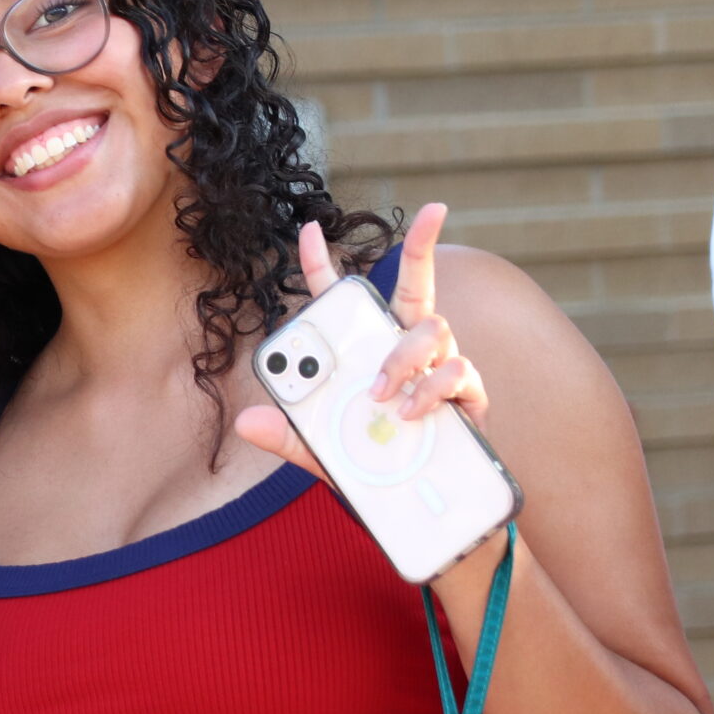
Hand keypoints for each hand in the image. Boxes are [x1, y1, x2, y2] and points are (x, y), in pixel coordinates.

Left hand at [236, 202, 489, 483]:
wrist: (413, 503)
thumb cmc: (368, 465)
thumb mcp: (318, 452)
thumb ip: (287, 435)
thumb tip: (246, 421)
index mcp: (365, 351)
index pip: (342, 301)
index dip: (323, 264)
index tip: (309, 227)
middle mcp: (405, 347)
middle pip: (416, 286)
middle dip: (423, 244)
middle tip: (434, 210)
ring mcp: (440, 366)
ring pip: (432, 328)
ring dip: (401, 358)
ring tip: (379, 396)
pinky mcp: (468, 393)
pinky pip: (455, 372)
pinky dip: (430, 390)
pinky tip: (409, 413)